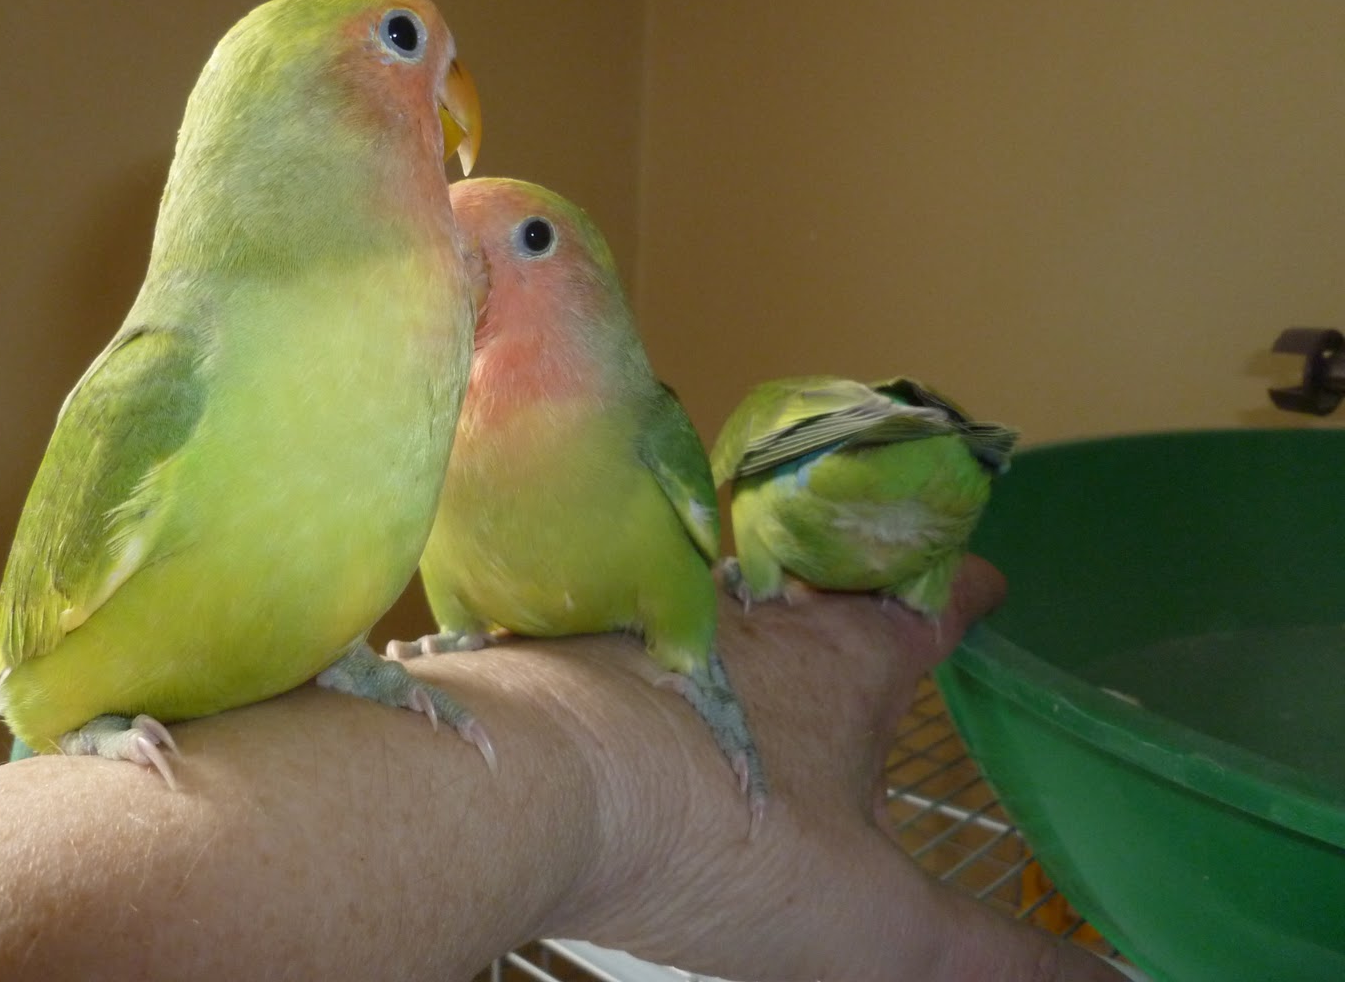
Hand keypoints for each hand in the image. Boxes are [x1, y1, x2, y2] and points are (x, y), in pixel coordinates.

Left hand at [453, 555, 1122, 980]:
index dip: (962, 593)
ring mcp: (661, 622)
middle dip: (858, 588)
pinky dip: (665, 640)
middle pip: (823, 582)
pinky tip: (649, 679)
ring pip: (730, 597)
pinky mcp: (577, 641)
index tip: (987, 579)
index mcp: (843, 663)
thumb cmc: (721, 838)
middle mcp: (755, 618)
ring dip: (758, 609)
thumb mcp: (872, 923)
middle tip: (873, 596)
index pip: (925, 607)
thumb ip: (990, 958)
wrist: (532, 783)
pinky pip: (643, 623)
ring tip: (769, 632)